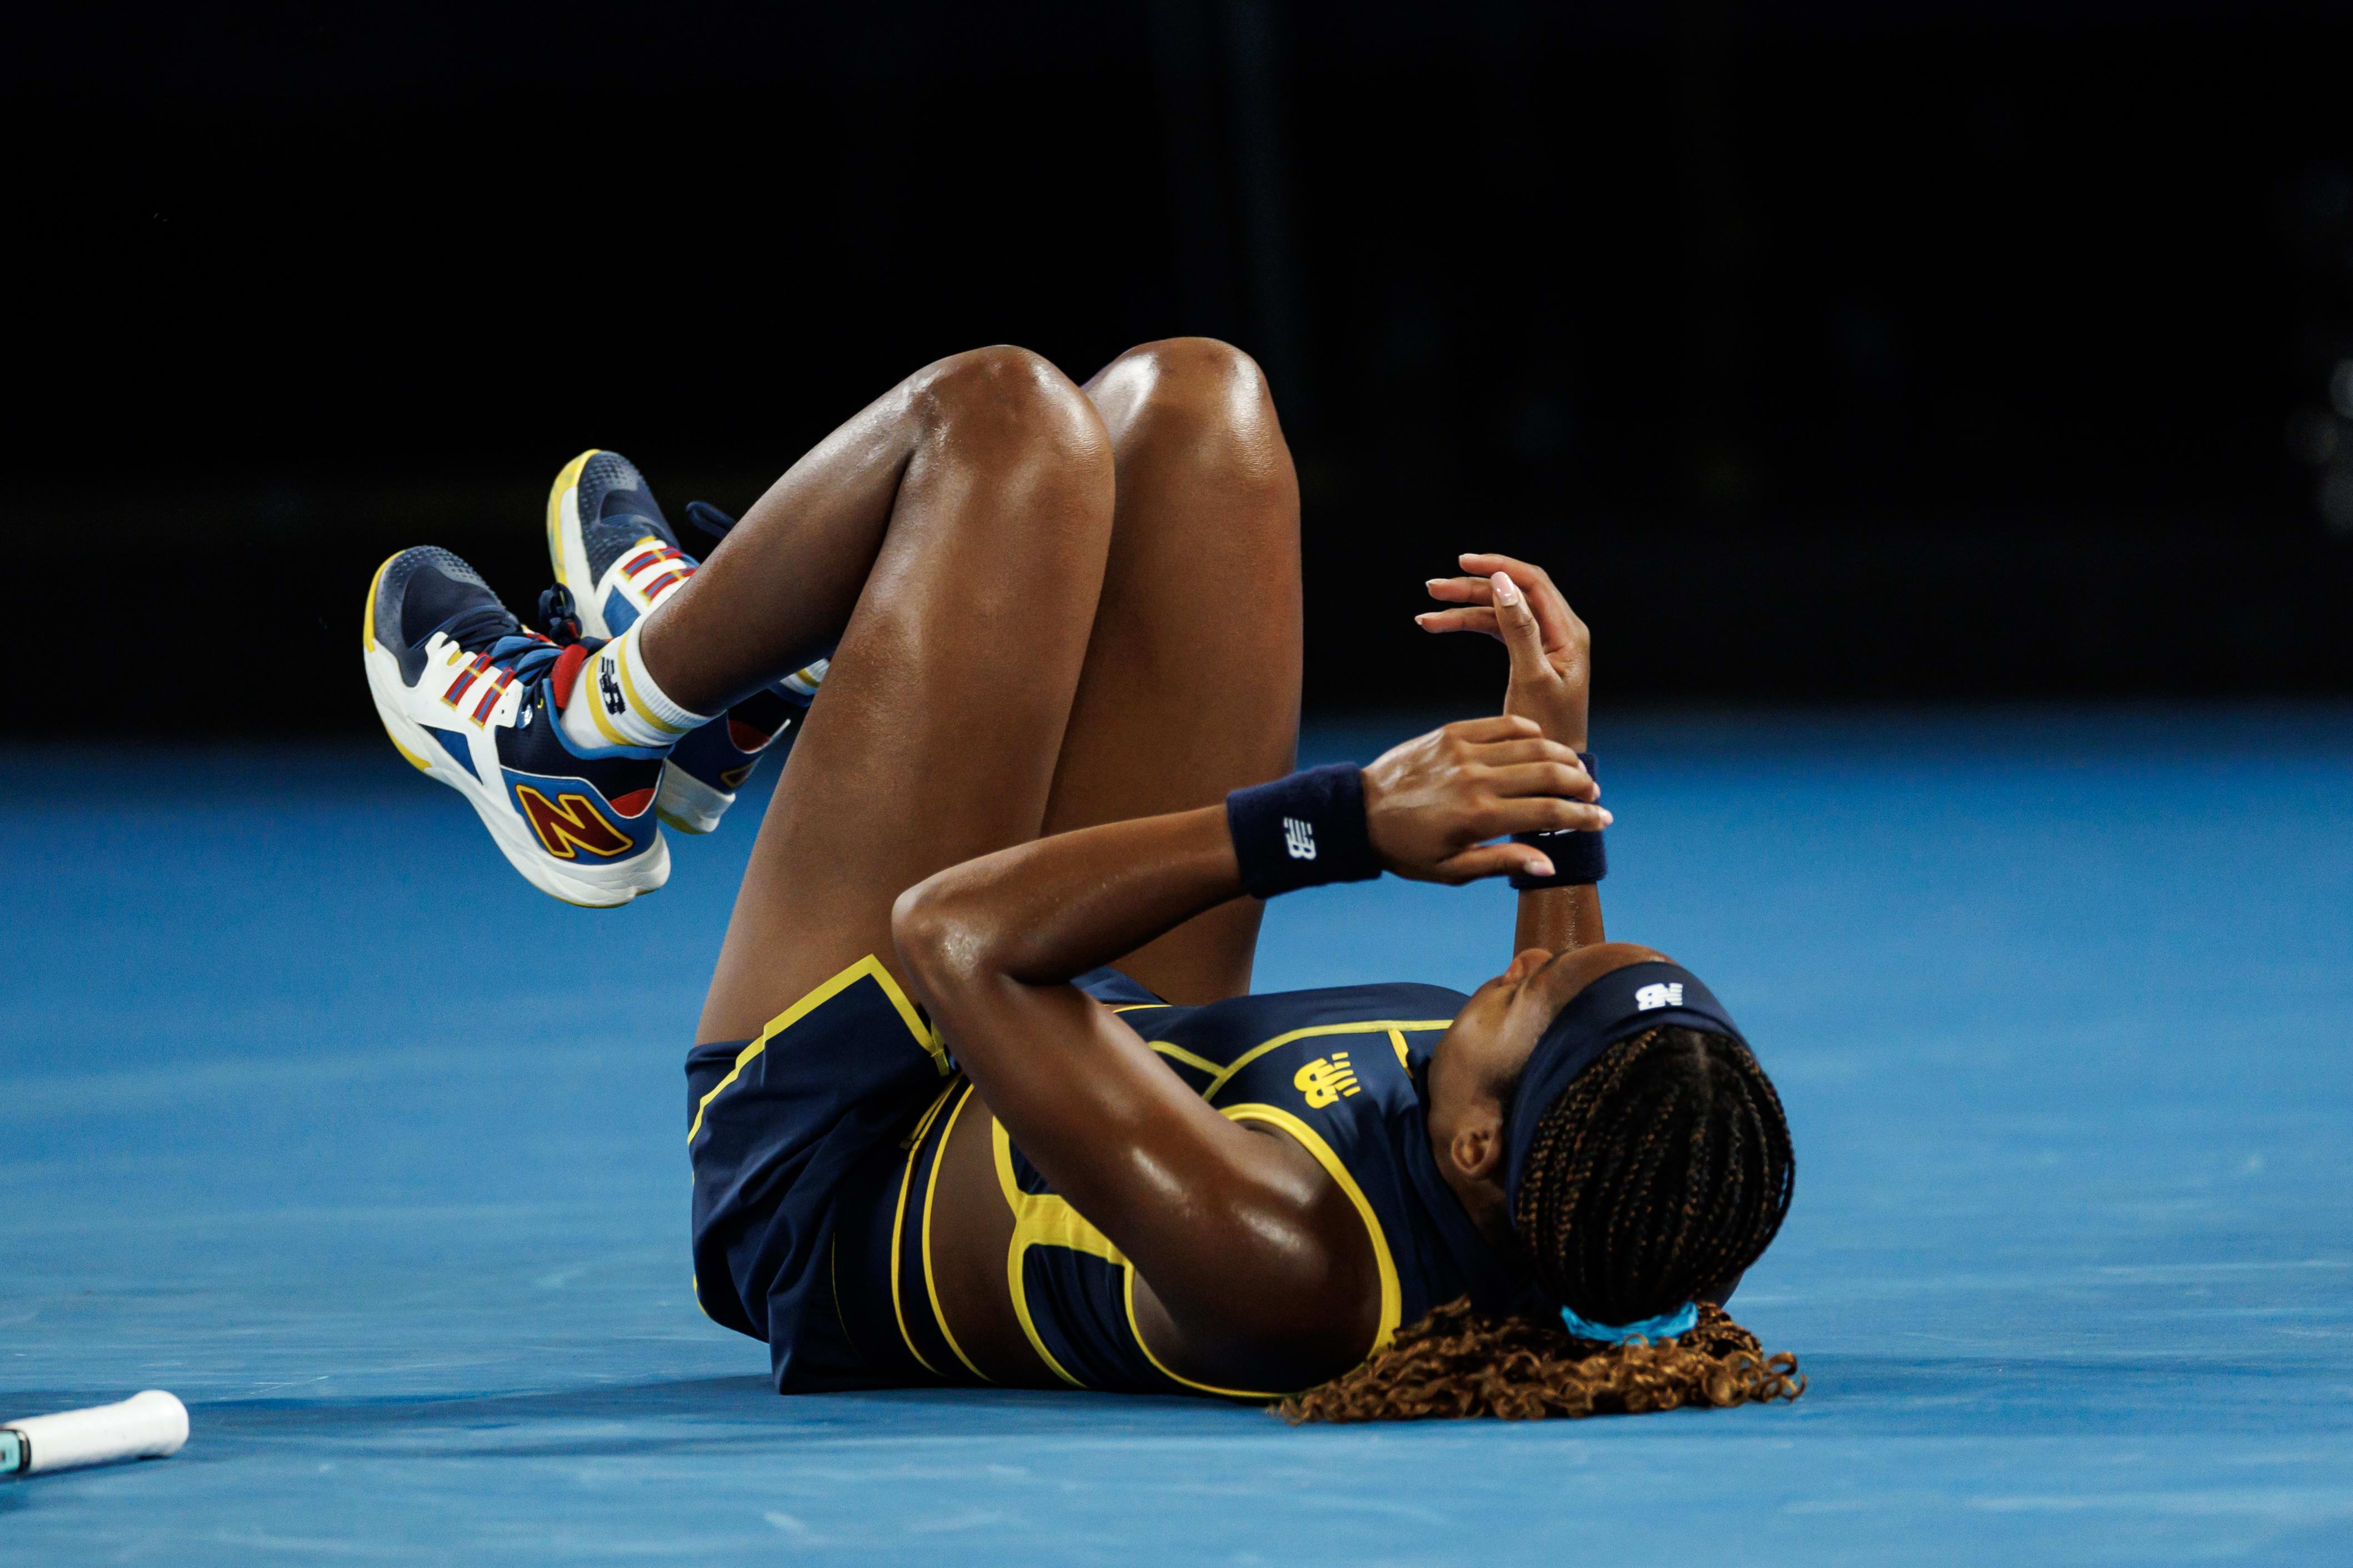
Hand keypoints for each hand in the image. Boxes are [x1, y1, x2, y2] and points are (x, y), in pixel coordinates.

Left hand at [1361, 716, 1609, 884]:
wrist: (1359, 813)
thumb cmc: (1407, 850)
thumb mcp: (1452, 870)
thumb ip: (1503, 863)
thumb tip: (1550, 865)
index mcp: (1479, 817)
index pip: (1548, 812)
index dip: (1582, 816)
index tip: (1603, 820)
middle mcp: (1476, 779)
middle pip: (1548, 773)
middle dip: (1580, 784)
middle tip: (1593, 795)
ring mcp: (1464, 750)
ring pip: (1531, 745)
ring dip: (1561, 757)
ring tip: (1574, 771)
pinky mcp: (1451, 732)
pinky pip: (1502, 725)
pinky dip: (1528, 732)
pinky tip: (1541, 743)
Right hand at [1416, 554, 1590, 749]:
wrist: (1554, 761)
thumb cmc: (1549, 728)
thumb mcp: (1532, 679)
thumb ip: (1519, 631)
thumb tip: (1502, 584)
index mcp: (1568, 633)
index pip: (1533, 583)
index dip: (1498, 567)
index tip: (1463, 563)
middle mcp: (1557, 631)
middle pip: (1510, 594)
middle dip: (1471, 588)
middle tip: (1433, 588)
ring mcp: (1541, 643)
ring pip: (1498, 612)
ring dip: (1462, 610)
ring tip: (1425, 616)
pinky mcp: (1526, 655)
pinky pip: (1495, 631)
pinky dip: (1467, 627)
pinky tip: (1438, 626)